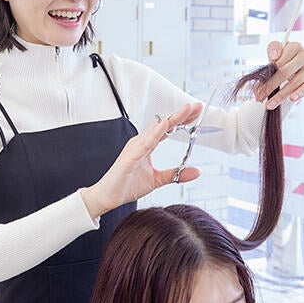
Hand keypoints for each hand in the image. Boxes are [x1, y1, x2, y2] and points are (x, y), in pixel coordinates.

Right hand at [80, 102, 202, 218]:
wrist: (107, 197)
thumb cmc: (127, 185)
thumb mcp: (157, 180)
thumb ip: (175, 174)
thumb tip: (196, 171)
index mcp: (146, 145)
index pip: (167, 129)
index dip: (181, 120)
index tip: (196, 112)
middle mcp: (140, 143)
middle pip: (163, 125)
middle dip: (180, 115)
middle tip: (196, 105)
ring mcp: (134, 148)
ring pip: (155, 130)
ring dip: (171, 119)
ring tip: (185, 110)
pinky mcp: (129, 157)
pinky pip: (144, 144)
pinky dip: (155, 134)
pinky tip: (165, 125)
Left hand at [254, 41, 303, 108]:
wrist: (299, 65)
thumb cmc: (285, 59)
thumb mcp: (276, 53)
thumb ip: (272, 51)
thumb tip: (273, 58)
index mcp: (294, 46)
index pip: (278, 62)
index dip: (267, 76)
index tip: (258, 88)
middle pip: (285, 72)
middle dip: (271, 87)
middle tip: (260, 97)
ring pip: (295, 82)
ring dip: (281, 95)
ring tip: (270, 104)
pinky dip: (300, 93)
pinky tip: (292, 99)